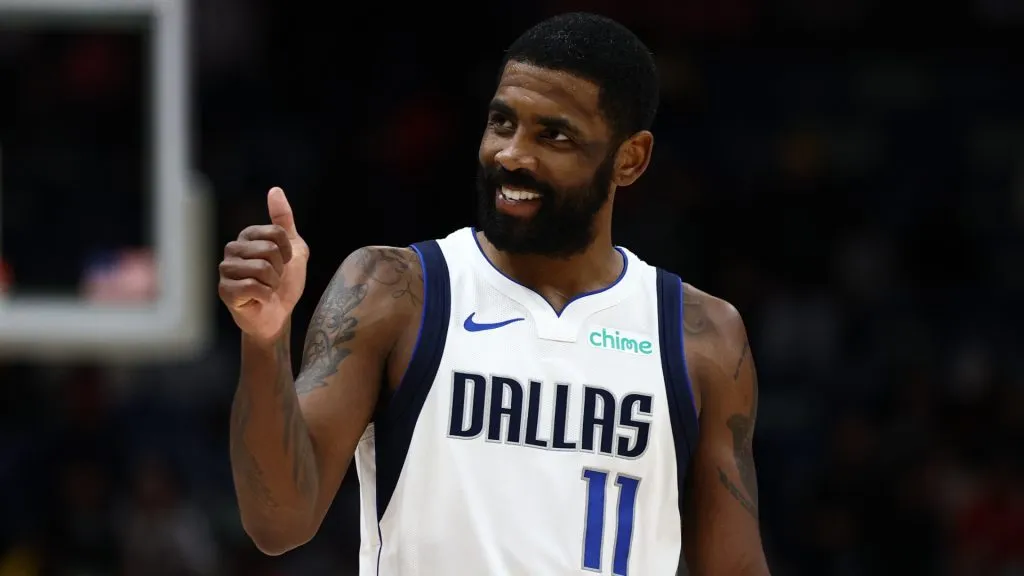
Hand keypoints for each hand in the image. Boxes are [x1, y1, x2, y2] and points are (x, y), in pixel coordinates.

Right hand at [219, 187, 309, 343]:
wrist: (278, 315)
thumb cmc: (285, 283)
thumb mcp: (294, 248)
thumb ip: (284, 220)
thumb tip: (275, 190)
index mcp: (247, 236)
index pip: (276, 233)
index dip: (288, 252)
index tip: (284, 263)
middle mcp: (232, 249)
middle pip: (269, 250)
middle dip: (280, 270)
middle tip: (274, 279)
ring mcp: (226, 270)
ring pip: (262, 269)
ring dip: (273, 284)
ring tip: (267, 288)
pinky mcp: (224, 290)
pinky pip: (254, 286)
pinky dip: (266, 296)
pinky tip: (260, 299)